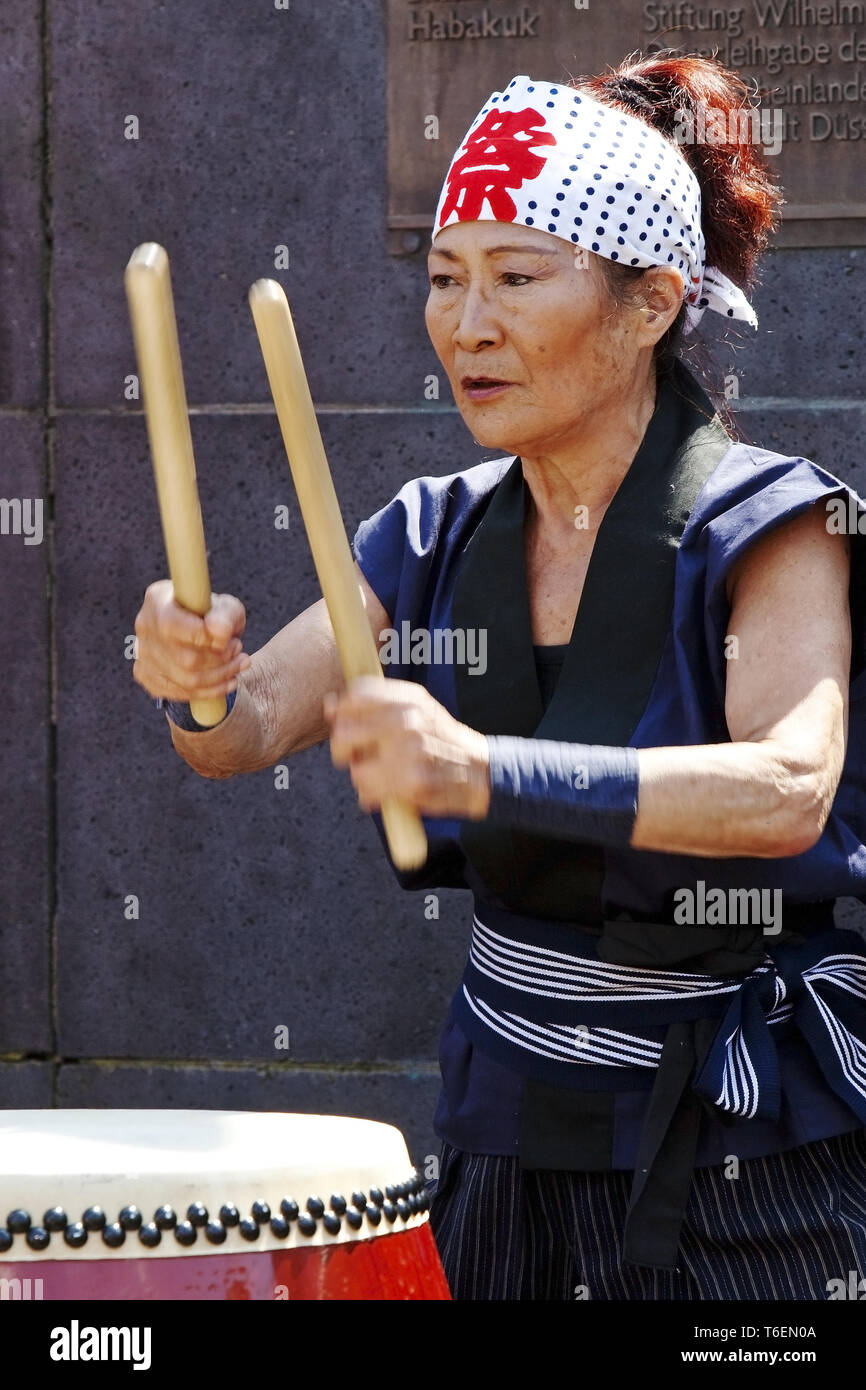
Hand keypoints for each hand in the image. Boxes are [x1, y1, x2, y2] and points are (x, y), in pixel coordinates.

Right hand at [133, 579, 250, 701]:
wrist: (197, 628)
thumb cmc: (211, 613)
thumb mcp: (225, 606)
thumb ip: (225, 616)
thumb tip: (219, 633)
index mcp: (158, 601)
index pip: (172, 626)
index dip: (206, 639)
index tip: (230, 638)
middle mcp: (145, 628)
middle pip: (184, 659)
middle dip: (221, 660)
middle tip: (239, 650)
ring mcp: (143, 654)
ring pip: (184, 681)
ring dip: (220, 677)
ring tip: (239, 665)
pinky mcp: (147, 676)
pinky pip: (179, 693)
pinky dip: (210, 691)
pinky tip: (228, 682)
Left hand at [324, 676, 490, 819]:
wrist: (479, 771)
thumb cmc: (441, 740)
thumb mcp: (419, 708)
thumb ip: (378, 703)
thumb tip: (330, 705)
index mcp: (410, 699)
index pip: (356, 695)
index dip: (342, 710)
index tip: (344, 721)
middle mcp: (408, 722)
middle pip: (344, 732)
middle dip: (344, 748)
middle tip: (358, 754)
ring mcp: (409, 753)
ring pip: (354, 768)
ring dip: (362, 775)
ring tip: (383, 773)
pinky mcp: (411, 784)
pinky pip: (367, 791)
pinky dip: (372, 795)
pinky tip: (390, 789)